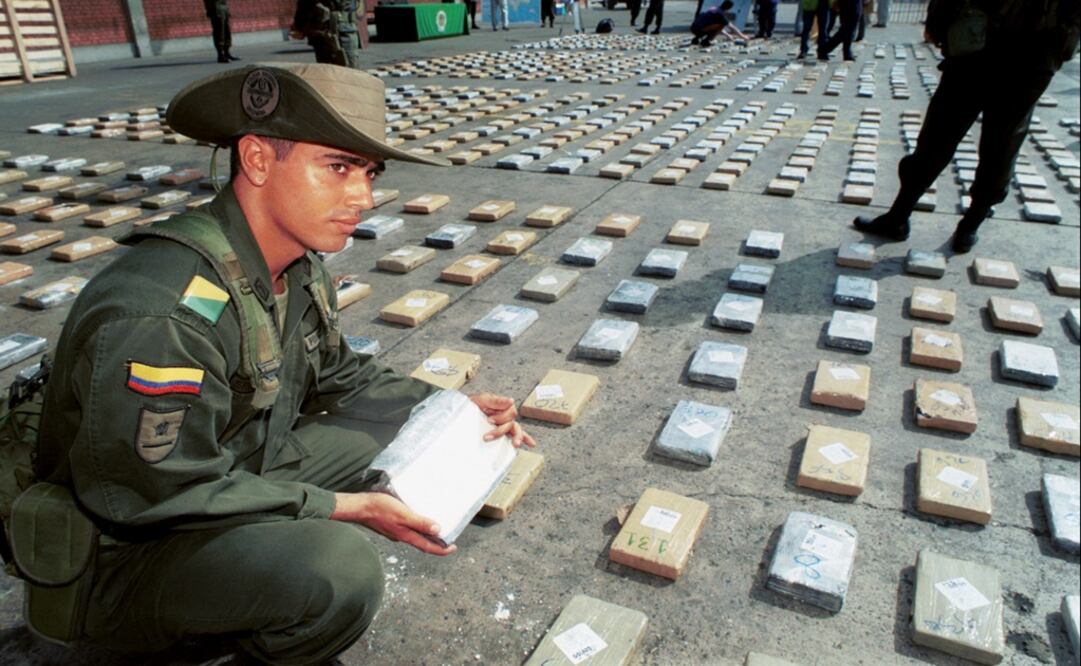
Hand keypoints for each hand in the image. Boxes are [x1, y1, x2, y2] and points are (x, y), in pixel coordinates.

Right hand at [331, 492, 455, 555]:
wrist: (359, 507)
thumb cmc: (379, 509)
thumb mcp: (403, 514)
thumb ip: (419, 522)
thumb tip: (437, 530)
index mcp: (406, 535)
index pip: (428, 547)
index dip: (442, 550)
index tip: (453, 548)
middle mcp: (402, 536)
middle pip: (423, 543)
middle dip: (436, 543)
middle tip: (448, 539)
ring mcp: (395, 531)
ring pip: (415, 536)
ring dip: (426, 534)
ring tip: (436, 528)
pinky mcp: (390, 525)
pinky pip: (407, 529)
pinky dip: (416, 527)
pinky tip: (417, 519)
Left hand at [469, 392, 535, 447]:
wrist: (463, 412)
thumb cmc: (473, 405)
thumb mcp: (482, 399)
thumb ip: (496, 400)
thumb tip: (511, 401)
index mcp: (503, 407)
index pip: (510, 412)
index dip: (500, 417)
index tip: (489, 420)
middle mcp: (506, 416)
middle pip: (511, 423)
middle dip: (501, 430)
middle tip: (489, 436)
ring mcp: (505, 424)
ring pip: (515, 430)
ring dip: (516, 437)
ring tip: (515, 444)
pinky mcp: (502, 432)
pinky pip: (516, 434)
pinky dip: (525, 438)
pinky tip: (530, 444)